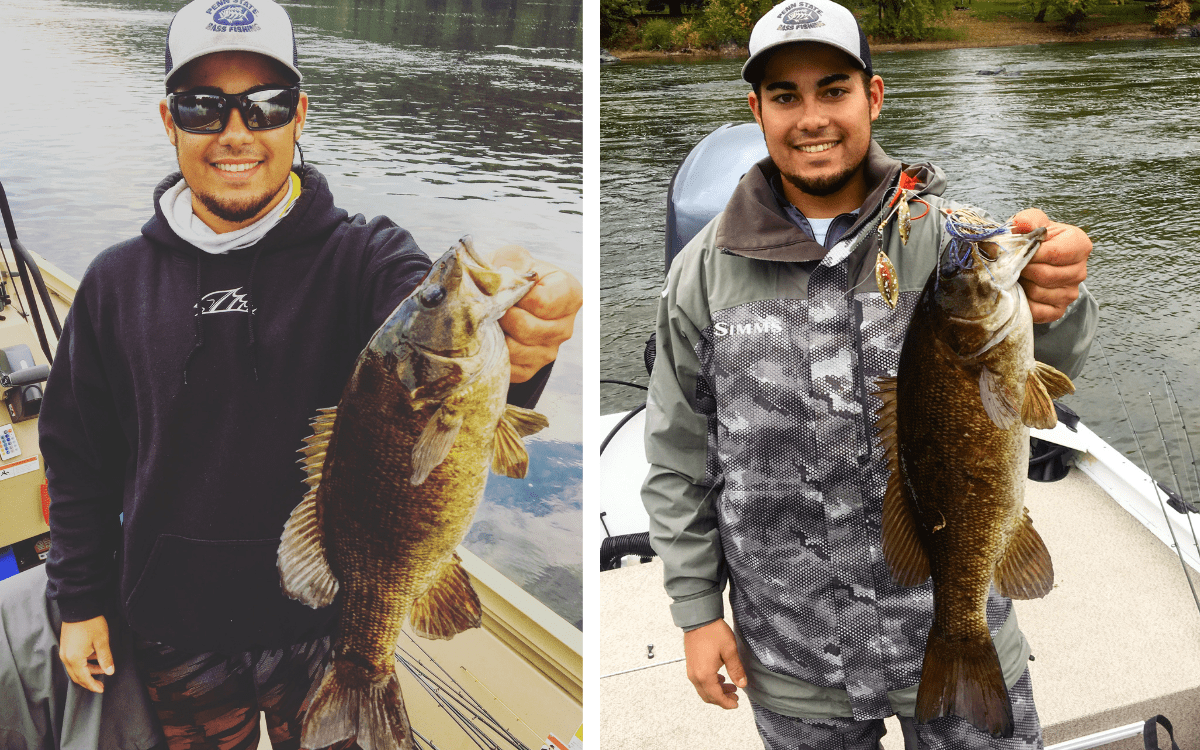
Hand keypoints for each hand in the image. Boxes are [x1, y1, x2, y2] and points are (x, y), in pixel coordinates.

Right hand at [60, 615, 113, 692]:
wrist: (79, 607)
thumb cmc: (91, 623)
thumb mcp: (102, 641)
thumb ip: (105, 658)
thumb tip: (110, 671)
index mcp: (74, 659)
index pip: (83, 678)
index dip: (92, 685)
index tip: (101, 690)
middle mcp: (66, 658)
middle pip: (76, 676)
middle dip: (89, 681)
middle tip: (101, 684)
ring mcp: (64, 652)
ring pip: (74, 669)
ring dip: (88, 671)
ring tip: (102, 668)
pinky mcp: (65, 646)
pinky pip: (73, 661)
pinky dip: (83, 663)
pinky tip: (94, 659)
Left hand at [490, 245, 581, 382]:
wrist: (504, 299)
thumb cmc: (512, 277)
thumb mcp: (513, 258)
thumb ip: (511, 261)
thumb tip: (504, 278)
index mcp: (569, 293)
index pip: (543, 302)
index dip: (518, 296)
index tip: (507, 288)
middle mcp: (565, 326)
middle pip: (528, 328)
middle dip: (503, 315)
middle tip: (493, 305)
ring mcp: (550, 350)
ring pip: (516, 350)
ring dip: (497, 334)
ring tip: (492, 320)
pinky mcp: (532, 369)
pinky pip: (509, 366)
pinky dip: (495, 352)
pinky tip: (493, 336)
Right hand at [683, 619, 746, 708]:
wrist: (698, 618)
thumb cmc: (713, 632)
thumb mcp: (729, 650)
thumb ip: (736, 670)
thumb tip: (742, 684)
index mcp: (704, 675)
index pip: (716, 697)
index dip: (727, 703)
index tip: (736, 704)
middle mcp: (695, 675)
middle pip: (708, 696)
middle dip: (722, 699)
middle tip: (736, 696)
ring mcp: (691, 670)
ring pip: (703, 690)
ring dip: (716, 692)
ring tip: (731, 686)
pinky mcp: (690, 664)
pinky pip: (699, 682)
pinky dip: (710, 685)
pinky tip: (720, 678)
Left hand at [1012, 208, 1090, 323]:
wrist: (1031, 259)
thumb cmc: (1033, 239)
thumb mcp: (1032, 221)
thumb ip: (1028, 219)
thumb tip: (1022, 224)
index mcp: (1080, 245)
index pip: (1056, 253)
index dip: (1032, 253)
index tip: (1019, 250)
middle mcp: (1080, 270)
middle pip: (1045, 274)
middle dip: (1023, 269)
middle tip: (1013, 264)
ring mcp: (1071, 293)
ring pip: (1038, 292)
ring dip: (1022, 284)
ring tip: (1017, 274)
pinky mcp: (1059, 310)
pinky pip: (1038, 311)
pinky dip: (1023, 302)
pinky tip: (1021, 290)